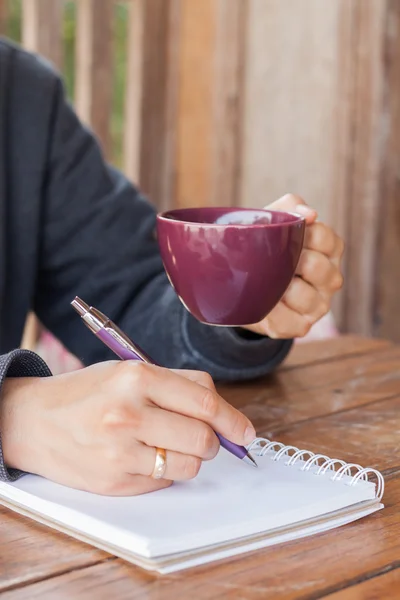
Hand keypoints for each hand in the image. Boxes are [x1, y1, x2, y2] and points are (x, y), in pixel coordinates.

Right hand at [0, 362, 255, 495]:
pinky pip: (163, 481)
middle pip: (203, 438)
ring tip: (168, 444)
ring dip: (190, 457)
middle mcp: (129, 413)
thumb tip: (223, 412)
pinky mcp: (114, 480)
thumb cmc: (88, 392)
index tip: (246, 431)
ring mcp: (120, 451)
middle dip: (212, 441)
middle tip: (203, 437)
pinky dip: (164, 470)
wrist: (34, 420)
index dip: (233, 419)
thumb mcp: (128, 371)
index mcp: (136, 377)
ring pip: (189, 465)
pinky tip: (142, 455)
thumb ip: (177, 385)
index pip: (204, 401)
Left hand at [244, 194, 343, 338]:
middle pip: (317, 267)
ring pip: (305, 296)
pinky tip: (263, 303)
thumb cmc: (261, 249)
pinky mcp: (301, 326)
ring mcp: (319, 305)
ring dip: (280, 288)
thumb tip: (310, 214)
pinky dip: (271, 312)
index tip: (282, 237)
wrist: (236, 285)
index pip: (324, 238)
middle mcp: (331, 278)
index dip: (301, 236)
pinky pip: (288, 320)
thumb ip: (289, 207)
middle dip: (290, 262)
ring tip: (265, 283)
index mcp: (329, 250)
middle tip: (270, 261)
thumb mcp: (270, 221)